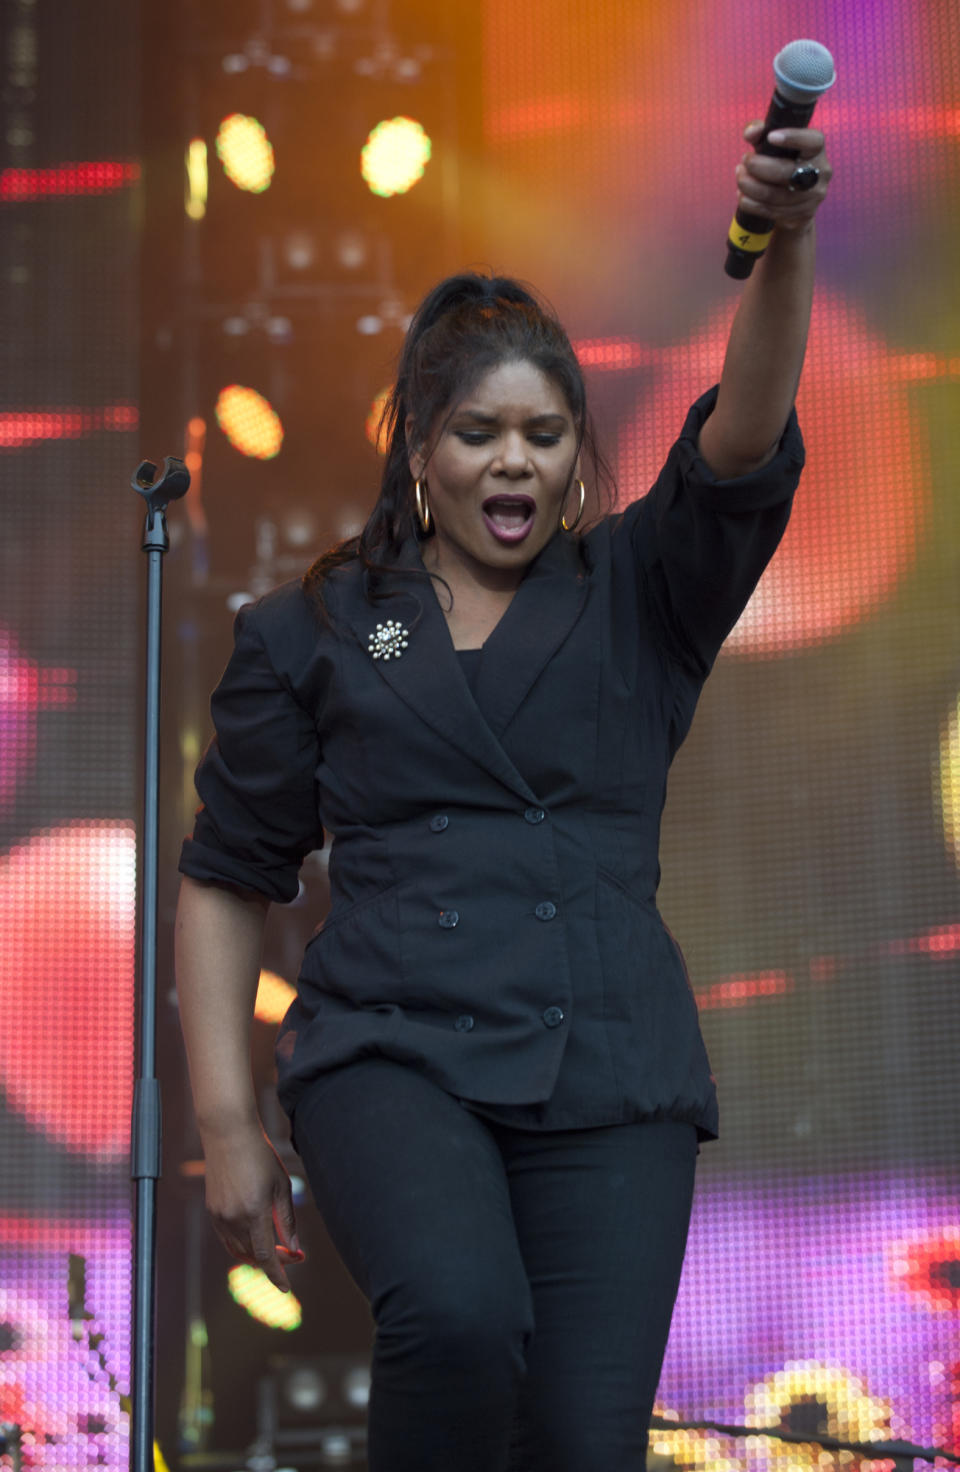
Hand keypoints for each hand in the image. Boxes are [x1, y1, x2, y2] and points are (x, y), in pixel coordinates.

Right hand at [201, 1121, 304, 1292]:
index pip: (266, 1255)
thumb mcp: (281, 1186)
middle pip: (253, 1255)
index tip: (287, 1287)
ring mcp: (219, 1216)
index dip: (277, 1274)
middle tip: (292, 1255)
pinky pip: (226, 1239)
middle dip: (273, 1261)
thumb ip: (286, 1220)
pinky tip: (254, 1239)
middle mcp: (234, 1218)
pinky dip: (241, 1246)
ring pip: (238, 1251)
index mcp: (255, 1211)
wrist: (228, 1135)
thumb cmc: (260, 1156)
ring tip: (275, 1249)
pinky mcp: (212, 1211)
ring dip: (256, 1256)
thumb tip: (294, 1248)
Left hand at [735, 121, 831, 233]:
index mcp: (817, 150)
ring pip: (775, 195)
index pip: (812, 141)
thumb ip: (760, 132)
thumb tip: (751, 133)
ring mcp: (812, 197)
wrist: (794, 201)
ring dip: (750, 186)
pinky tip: (742, 195)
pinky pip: (770, 211)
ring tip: (739, 176)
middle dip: (758, 166)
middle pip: (786, 172)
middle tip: (745, 160)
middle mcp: (820, 173)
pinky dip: (751, 203)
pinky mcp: (801, 215)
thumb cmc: (781, 163)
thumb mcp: (772, 144)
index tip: (771, 137)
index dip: (792, 138)